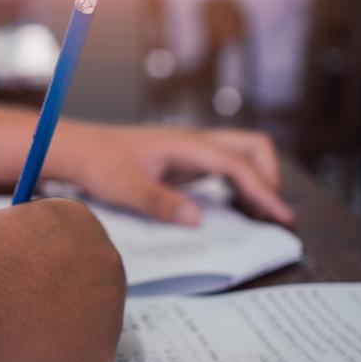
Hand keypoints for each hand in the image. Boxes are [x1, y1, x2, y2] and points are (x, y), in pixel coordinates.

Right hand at [0, 198, 125, 361]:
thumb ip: (24, 251)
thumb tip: (30, 275)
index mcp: (76, 219)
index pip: (72, 244)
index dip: (43, 265)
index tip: (21, 279)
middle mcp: (103, 259)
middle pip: (89, 285)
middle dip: (58, 301)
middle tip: (18, 316)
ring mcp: (107, 309)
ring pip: (82, 329)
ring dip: (53, 335)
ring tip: (6, 335)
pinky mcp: (96, 355)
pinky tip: (14, 358)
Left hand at [51, 126, 293, 226]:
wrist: (79, 149)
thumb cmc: (99, 163)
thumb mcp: (125, 187)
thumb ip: (160, 202)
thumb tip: (196, 219)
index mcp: (184, 144)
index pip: (237, 164)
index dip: (263, 190)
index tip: (281, 215)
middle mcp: (193, 142)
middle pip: (251, 147)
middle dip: (269, 176)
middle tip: (272, 213)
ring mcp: (189, 150)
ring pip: (240, 154)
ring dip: (256, 178)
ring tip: (260, 214)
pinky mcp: (183, 160)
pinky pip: (223, 167)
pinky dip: (238, 183)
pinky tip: (234, 206)